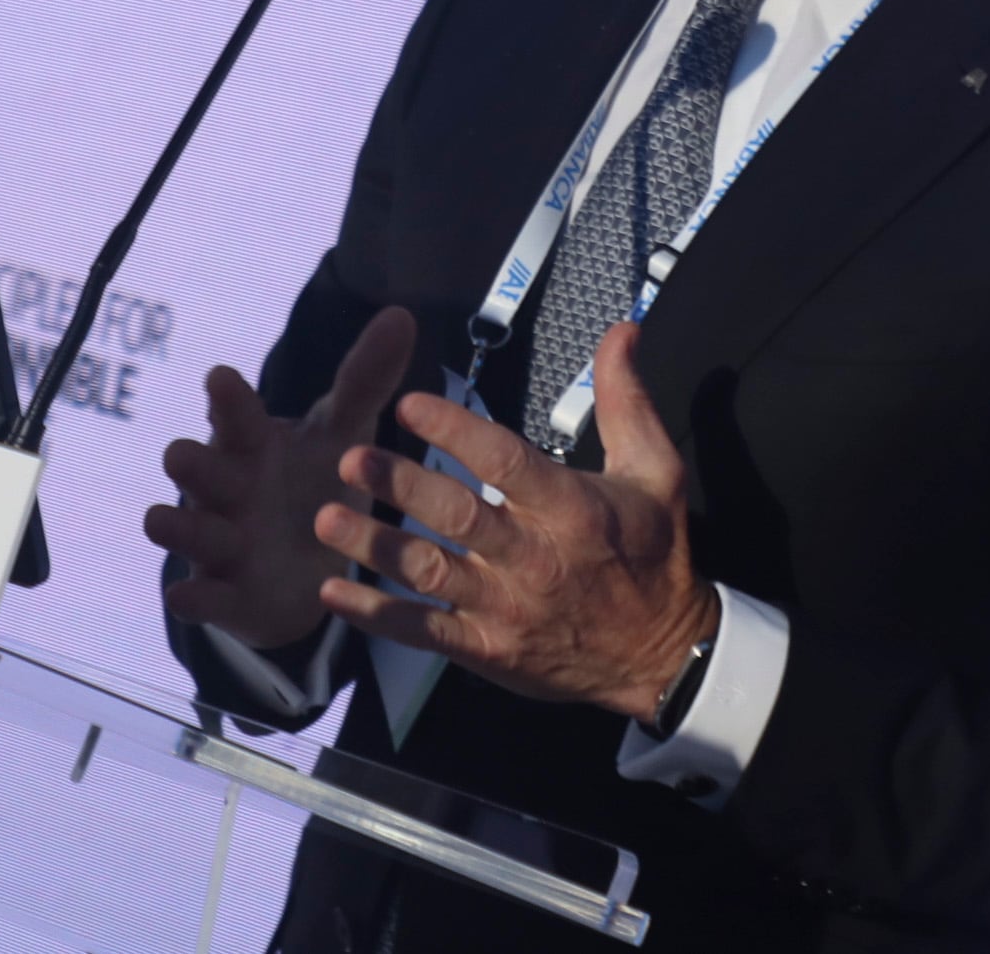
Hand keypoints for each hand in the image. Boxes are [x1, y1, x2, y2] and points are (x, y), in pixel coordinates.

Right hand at [146, 306, 415, 651]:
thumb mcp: (344, 433)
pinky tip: (187, 598)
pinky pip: (199, 597)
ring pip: (182, 527)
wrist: (309, 566)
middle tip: (184, 456)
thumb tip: (403, 314)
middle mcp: (225, 486)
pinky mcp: (222, 593)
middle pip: (193, 465)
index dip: (225, 397)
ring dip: (176, 524)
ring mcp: (218, 540)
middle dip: (188, 461)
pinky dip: (192, 598)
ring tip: (165, 521)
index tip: (220, 378)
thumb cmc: (318, 480)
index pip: (235, 412)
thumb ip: (365, 379)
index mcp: (253, 442)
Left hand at [317, 321, 720, 718]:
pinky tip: (333, 592)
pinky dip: (376, 615)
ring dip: (374, 546)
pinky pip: (424, 633)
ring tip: (325, 519)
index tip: (409, 403)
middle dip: (401, 485)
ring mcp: (506, 609)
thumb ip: (626, 399)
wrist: (664, 659)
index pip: (506, 462)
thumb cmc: (654, 554)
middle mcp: (533, 559)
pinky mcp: (487, 650)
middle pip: (458, 518)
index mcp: (571, 509)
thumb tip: (620, 329)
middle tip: (350, 457)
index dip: (457, 431)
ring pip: (430, 574)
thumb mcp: (656, 472)